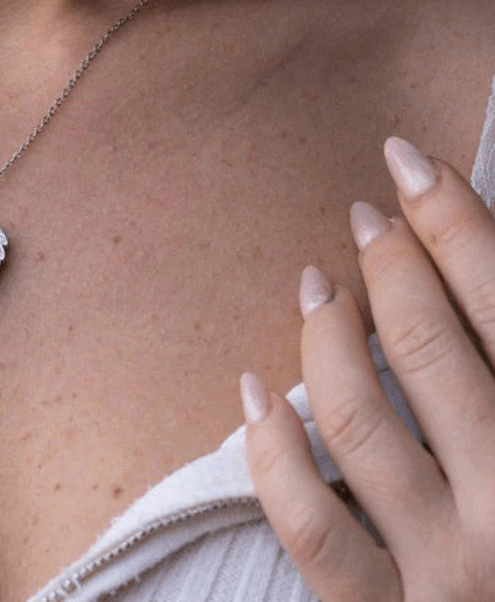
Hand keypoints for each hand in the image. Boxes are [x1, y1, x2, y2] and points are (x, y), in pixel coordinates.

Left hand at [241, 135, 494, 600]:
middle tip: (369, 216)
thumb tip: (469, 267)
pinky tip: (253, 390)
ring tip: (317, 282)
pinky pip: (310, 527)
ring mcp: (445, 572)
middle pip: (428, 351)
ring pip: (357, 422)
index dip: (454, 222)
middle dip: (394, 266)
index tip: (410, 162)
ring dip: (328, 337)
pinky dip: (272, 451)